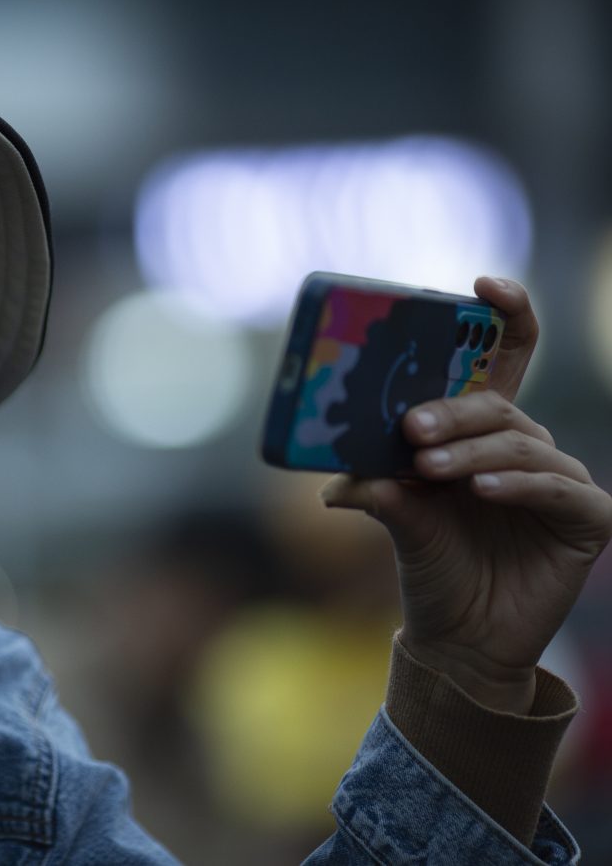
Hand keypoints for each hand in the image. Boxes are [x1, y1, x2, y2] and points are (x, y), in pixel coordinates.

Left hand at [320, 277, 611, 713]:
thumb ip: (375, 486)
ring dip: (472, 454)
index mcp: (482, 432)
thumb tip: (335, 481)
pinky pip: (558, 490)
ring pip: (522, 445)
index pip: (506, 359)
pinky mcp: (589, 521)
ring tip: (430, 469)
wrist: (457, 637)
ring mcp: (562, 482)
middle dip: (455, 410)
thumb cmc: (428, 565)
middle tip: (412, 428)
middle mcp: (526, 447)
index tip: (482, 284)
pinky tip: (483, 491)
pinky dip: (518, 485)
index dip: (505, 314)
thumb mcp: (395, 517)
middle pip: (500, 406)